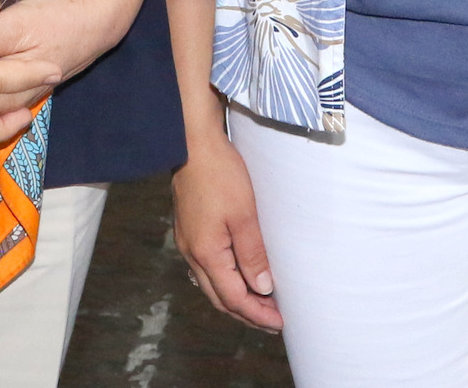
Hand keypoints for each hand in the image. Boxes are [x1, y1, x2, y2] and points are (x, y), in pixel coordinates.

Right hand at [170, 118, 279, 330]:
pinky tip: (240, 275)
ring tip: (261, 302)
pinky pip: (207, 268)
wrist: (193, 144)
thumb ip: (253, 254)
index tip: (279, 323)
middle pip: (220, 298)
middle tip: (273, 320)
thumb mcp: (244, 215)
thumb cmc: (220, 175)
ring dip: (236, 298)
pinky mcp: (189, 231)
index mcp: (206, 254)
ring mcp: (188, 243)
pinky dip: (226, 279)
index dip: (257, 314)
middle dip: (247, 313)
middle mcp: (193, 254)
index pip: (233, 298)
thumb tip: (262, 288)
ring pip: (212, 284)